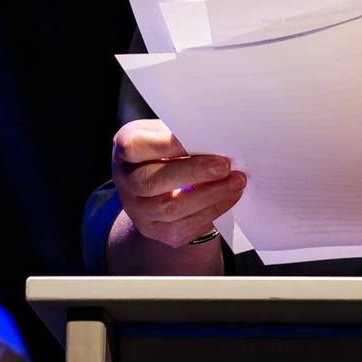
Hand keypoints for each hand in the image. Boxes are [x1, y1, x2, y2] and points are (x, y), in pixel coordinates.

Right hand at [112, 119, 245, 248]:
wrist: (154, 181)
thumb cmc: (164, 148)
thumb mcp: (164, 131)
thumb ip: (181, 133)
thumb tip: (215, 136)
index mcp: (125, 150)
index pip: (136, 147)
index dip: (166, 144)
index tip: (199, 137)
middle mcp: (125, 181)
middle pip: (152, 182)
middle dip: (194, 173)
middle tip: (224, 165)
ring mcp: (136, 210)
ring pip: (171, 209)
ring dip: (210, 196)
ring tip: (236, 182)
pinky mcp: (154, 230)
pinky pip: (183, 227)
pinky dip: (211, 211)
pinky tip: (228, 197)